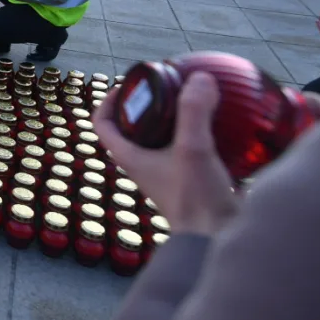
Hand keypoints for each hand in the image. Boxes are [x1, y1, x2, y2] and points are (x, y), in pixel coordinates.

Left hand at [93, 75, 239, 236]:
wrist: (217, 240)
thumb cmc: (197, 201)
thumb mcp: (194, 150)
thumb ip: (194, 113)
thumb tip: (199, 78)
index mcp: (129, 157)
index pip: (101, 123)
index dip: (108, 100)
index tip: (129, 84)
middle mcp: (142, 164)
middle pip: (132, 126)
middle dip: (146, 104)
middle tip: (168, 86)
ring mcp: (164, 173)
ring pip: (159, 137)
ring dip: (172, 118)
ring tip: (193, 99)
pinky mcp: (188, 179)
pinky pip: (184, 149)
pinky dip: (195, 133)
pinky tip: (217, 124)